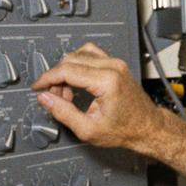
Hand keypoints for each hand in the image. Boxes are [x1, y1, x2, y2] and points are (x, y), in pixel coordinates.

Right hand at [31, 43, 169, 150]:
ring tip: (68, 93)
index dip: (47, 78)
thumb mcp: (88, 129)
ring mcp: (116, 63)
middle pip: (70, 60)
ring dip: (67, 71)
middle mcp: (112, 67)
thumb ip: (63, 112)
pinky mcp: (116, 64)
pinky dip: (78, 66)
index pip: (67, 70)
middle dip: (56, 78)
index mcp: (106, 81)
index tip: (37, 87)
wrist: (147, 127)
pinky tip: (77, 83)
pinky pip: (90, 55)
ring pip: (79, 54)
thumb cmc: (126, 130)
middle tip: (55, 98)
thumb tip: (45, 98)